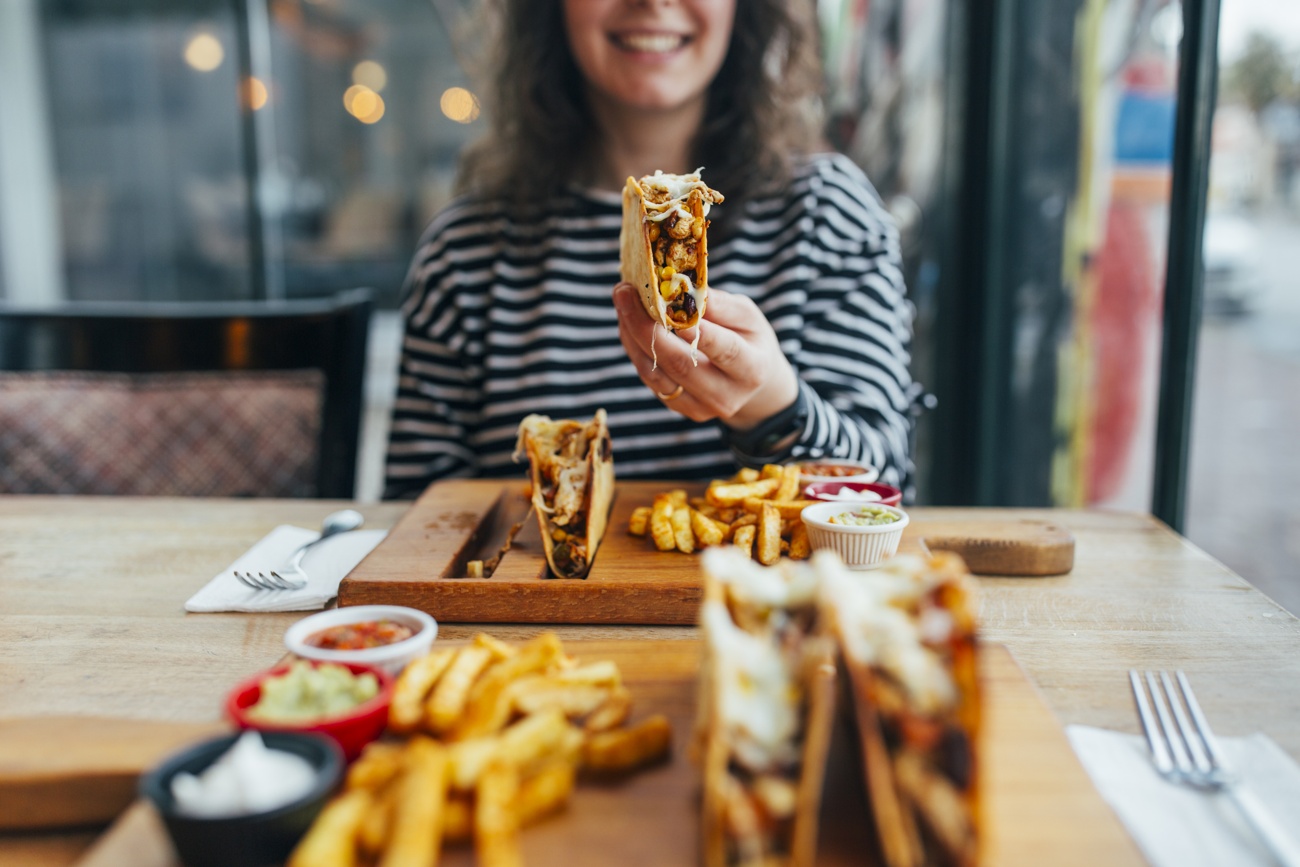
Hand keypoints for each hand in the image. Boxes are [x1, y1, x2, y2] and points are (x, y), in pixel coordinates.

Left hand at [612, 282, 798, 430]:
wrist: (750, 381)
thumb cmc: (748, 339)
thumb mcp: (746, 316)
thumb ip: (719, 305)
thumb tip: (683, 286)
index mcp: (751, 369)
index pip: (723, 350)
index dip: (697, 331)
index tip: (669, 304)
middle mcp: (725, 396)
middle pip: (680, 364)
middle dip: (646, 326)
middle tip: (625, 292)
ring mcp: (699, 407)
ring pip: (656, 373)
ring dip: (632, 335)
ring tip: (622, 300)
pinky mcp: (678, 407)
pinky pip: (649, 378)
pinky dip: (634, 348)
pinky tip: (627, 322)